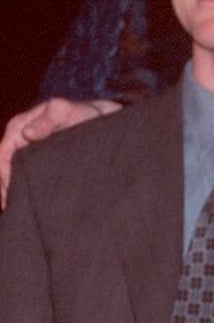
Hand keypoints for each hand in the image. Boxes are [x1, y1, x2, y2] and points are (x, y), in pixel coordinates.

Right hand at [0, 97, 120, 206]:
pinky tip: (29, 203)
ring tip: (21, 210)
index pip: (2, 155)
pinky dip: (23, 188)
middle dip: (6, 187)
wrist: (97, 116)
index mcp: (19, 126)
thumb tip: (28, 134)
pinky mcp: (36, 157)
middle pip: (3, 167)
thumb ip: (47, 121)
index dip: (4, 176)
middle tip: (15, 209)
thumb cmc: (81, 113)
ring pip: (11, 173)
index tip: (12, 196)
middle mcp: (18, 137)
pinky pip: (23, 174)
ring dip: (13, 190)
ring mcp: (25, 148)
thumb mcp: (64, 112)